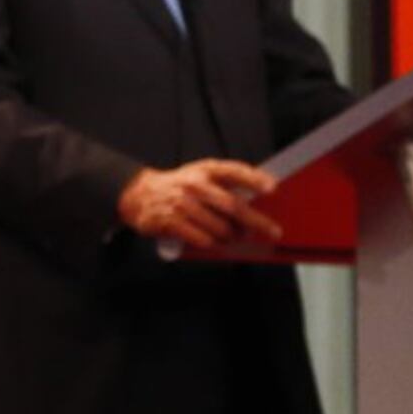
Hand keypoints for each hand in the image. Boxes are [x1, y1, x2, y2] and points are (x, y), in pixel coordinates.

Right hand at [118, 158, 282, 250]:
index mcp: (204, 170)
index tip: (272, 188)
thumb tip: (257, 204)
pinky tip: (212, 240)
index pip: (233, 171)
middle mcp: (194, 185)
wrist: (139, 195)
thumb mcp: (200, 176)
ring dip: (232, 237)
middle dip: (257, 222)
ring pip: (220, 228)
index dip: (254, 179)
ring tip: (232, 237)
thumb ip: (226, 185)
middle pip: (233, 206)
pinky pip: (202, 239)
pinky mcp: (171, 222)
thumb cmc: (178, 188)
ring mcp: (182, 204)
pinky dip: (212, 243)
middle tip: (273, 231)